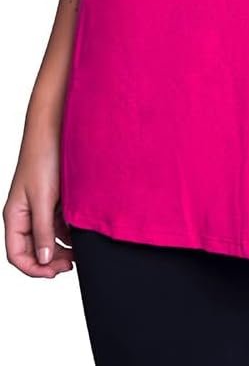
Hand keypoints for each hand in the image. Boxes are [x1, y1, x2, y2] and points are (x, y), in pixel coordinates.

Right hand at [3, 116, 73, 278]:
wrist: (56, 129)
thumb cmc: (42, 158)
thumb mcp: (42, 198)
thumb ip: (42, 229)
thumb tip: (43, 258)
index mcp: (14, 216)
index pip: (17, 255)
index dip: (34, 269)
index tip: (55, 272)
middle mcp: (25, 215)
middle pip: (33, 251)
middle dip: (50, 261)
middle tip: (71, 264)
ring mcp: (40, 208)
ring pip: (47, 239)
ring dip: (61, 248)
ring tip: (79, 252)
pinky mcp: (54, 200)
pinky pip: (58, 225)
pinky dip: (68, 233)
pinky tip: (80, 234)